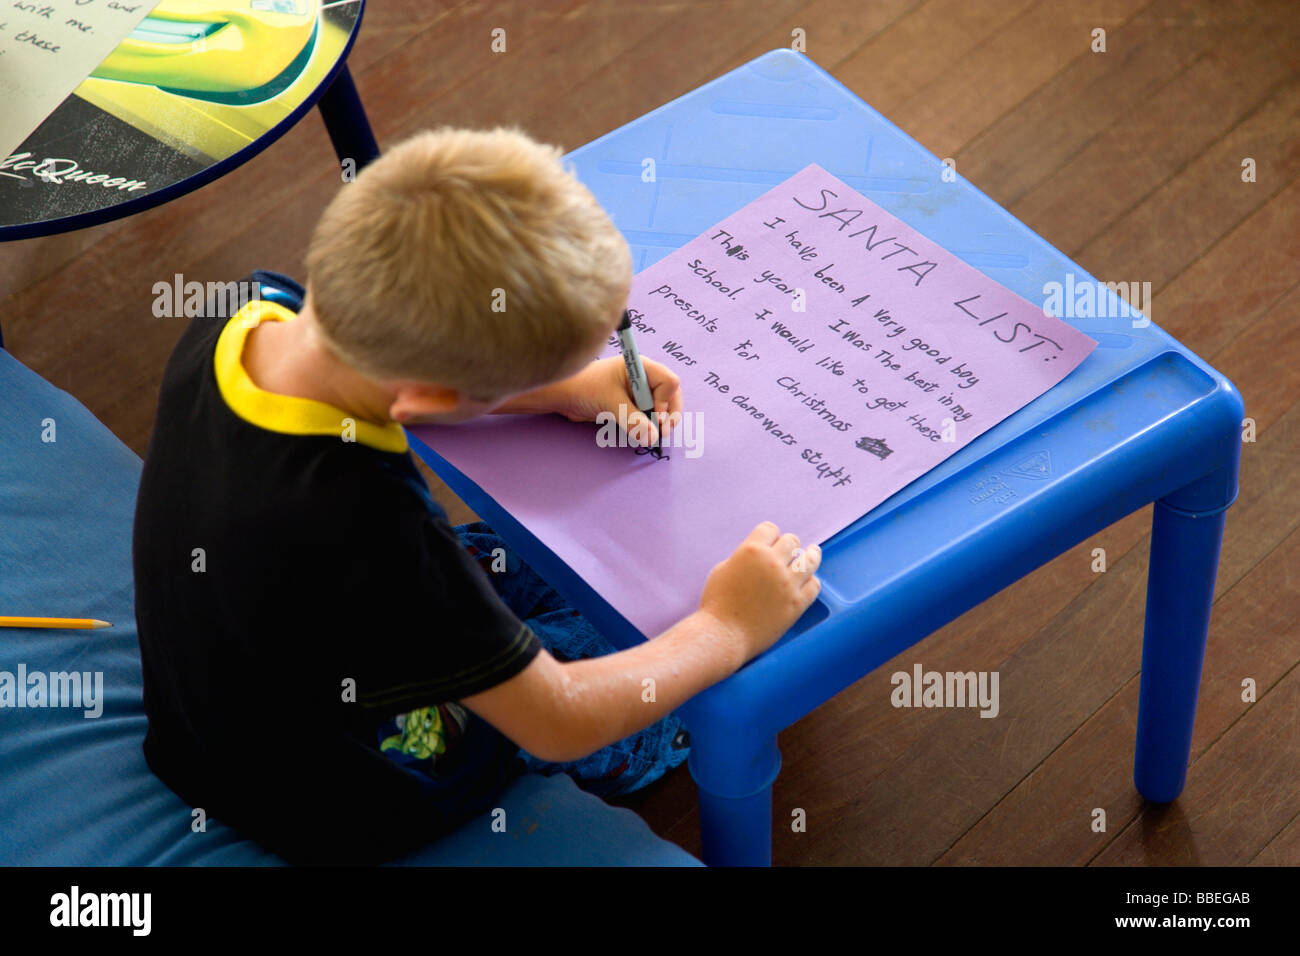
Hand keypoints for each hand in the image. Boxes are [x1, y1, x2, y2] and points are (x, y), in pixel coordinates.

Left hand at [549, 356, 683, 446]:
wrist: (563, 396)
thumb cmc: (584, 388)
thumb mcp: (611, 403)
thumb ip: (633, 421)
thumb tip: (653, 438)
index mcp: (641, 368)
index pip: (669, 382)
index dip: (666, 401)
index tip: (655, 415)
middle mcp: (643, 379)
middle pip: (671, 396)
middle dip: (668, 415)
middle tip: (661, 432)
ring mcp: (638, 393)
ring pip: (661, 410)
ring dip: (659, 424)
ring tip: (652, 437)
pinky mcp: (631, 407)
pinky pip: (648, 418)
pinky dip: (648, 428)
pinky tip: (642, 435)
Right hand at [696, 521, 821, 667]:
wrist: (723, 635)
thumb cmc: (717, 604)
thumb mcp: (722, 569)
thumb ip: (743, 557)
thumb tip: (757, 556)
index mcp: (751, 550)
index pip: (770, 529)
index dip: (770, 534)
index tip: (771, 540)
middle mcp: (772, 563)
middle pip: (792, 541)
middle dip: (788, 545)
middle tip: (788, 551)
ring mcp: (788, 584)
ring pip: (809, 560)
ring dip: (810, 555)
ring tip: (812, 553)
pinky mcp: (797, 603)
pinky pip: (815, 585)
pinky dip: (811, 581)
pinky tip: (808, 581)